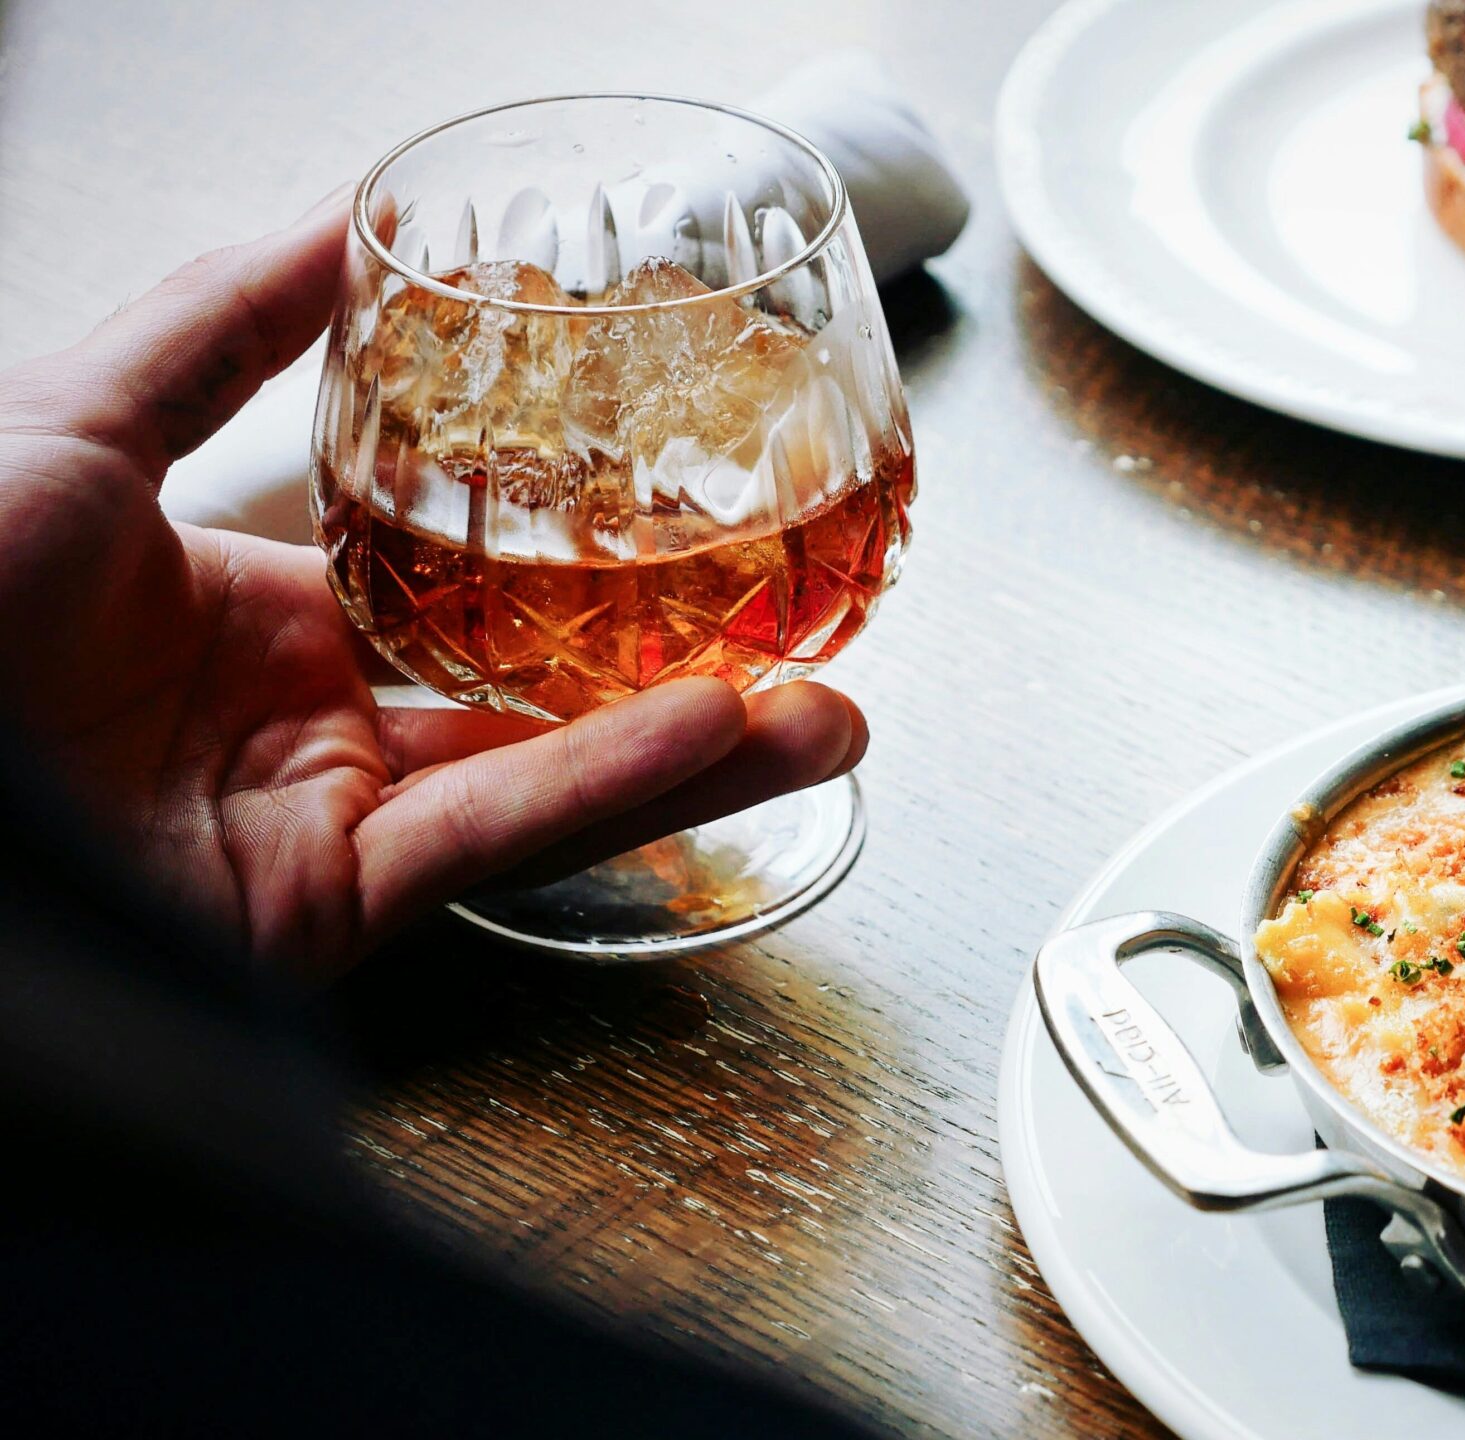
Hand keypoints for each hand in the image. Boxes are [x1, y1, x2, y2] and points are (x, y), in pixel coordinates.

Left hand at [0, 190, 868, 975]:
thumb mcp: (68, 417)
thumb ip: (214, 327)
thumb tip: (339, 230)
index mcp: (248, 626)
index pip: (458, 596)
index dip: (580, 569)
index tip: (683, 526)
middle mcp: (300, 736)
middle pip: (535, 704)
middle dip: (687, 684)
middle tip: (804, 639)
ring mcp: (317, 828)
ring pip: (545, 783)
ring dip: (700, 753)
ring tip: (829, 716)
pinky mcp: (320, 909)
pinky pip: (491, 833)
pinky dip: (613, 782)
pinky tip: (722, 732)